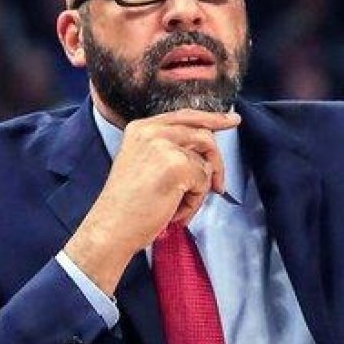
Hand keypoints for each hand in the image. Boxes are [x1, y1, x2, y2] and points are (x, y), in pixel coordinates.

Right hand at [64, 109, 240, 293]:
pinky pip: (204, 181)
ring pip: (206, 163)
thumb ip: (168, 149)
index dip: (212, 118)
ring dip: (199, 190)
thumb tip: (204, 151)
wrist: (111, 228)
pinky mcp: (177, 165)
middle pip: (204, 135)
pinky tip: (175, 211)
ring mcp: (164, 146)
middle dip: (216, 162)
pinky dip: (195, 202)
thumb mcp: (142, 164)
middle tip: (219, 186)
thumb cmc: (127, 205)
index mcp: (141, 128)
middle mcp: (152, 131)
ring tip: (179, 206)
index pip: (185, 116)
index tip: (232, 120)